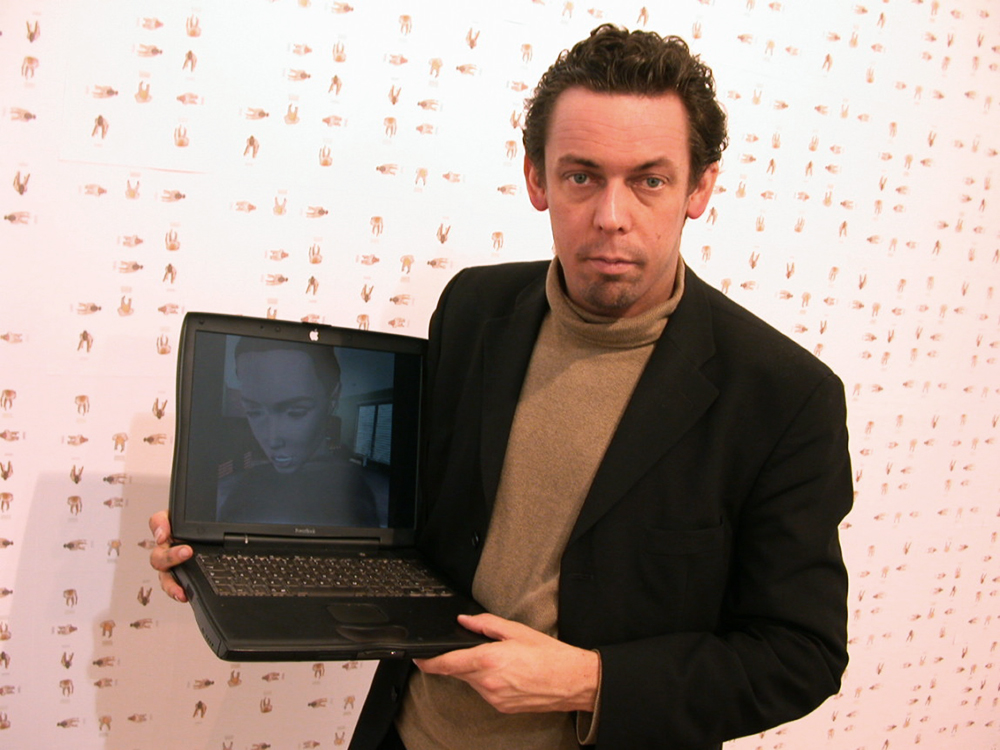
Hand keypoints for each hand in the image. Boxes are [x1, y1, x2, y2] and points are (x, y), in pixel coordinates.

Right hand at [148, 510, 192, 601]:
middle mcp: (166, 548)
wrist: (210, 530)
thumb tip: (160, 534)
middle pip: (158, 557)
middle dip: (171, 557)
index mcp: (167, 529)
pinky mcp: (182, 577)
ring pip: (165, 578)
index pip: (158, 523)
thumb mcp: (184, 515)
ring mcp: (173, 566)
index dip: (159, 528)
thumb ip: (168, 519)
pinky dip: (178, 593)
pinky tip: (185, 596)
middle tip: (187, 552)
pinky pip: (176, 587)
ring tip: (180, 592)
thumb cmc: (194, 525)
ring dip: (171, 585)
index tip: (164, 535)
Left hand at [413, 613, 598, 713]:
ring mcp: (494, 698)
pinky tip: (507, 674)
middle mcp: (487, 682)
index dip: (429, 662)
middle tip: (476, 649)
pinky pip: (485, 692)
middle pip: (458, 672)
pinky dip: (488, 681)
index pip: (448, 663)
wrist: (571, 681)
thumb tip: (465, 621)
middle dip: (459, 661)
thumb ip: (485, 624)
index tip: (419, 658)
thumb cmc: (549, 655)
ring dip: (476, 671)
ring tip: (501, 660)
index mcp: (488, 660)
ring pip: (472, 682)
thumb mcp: (516, 631)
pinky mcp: (501, 707)